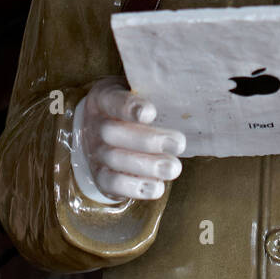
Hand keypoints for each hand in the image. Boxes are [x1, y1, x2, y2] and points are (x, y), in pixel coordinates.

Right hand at [76, 76, 185, 202]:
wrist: (101, 130)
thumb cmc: (130, 107)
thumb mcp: (135, 90)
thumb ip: (153, 92)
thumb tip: (184, 92)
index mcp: (104, 98)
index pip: (113, 100)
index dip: (130, 107)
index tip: (151, 113)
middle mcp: (95, 125)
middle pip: (113, 132)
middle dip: (148, 140)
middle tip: (179, 144)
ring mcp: (95, 152)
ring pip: (115, 160)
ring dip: (148, 166)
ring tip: (174, 167)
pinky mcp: (100, 176)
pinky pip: (113, 184)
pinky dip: (135, 188)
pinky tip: (158, 186)